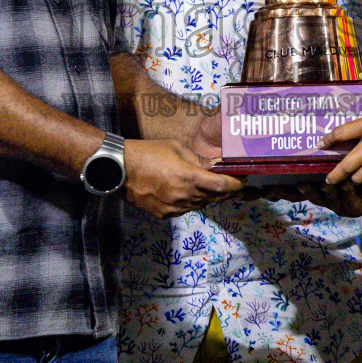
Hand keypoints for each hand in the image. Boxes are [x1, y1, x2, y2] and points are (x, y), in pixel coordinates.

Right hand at [124, 139, 243, 217]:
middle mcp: (184, 196)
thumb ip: (199, 160)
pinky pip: (186, 209)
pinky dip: (192, 201)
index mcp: (188, 177)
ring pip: (201, 205)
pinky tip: (188, 191)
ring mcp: (174, 208)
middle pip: (215, 197)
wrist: (119, 170)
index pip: (222, 186)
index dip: (236, 184)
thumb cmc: (148, 153)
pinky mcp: (164, 214)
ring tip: (209, 185)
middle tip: (231, 181)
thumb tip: (216, 166)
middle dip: (225, 190)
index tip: (242, 180)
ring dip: (208, 196)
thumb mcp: (177, 148)